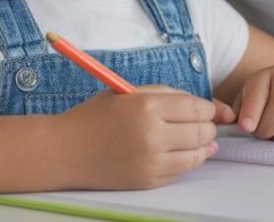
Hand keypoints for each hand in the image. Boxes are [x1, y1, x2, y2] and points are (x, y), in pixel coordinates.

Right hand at [61, 86, 223, 189]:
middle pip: (201, 131)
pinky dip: (188, 162)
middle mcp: (152, 135)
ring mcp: (151, 161)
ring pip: (197, 155)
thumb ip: (168, 94)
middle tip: (207, 124)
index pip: (197, 108)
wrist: (64, 151)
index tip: (208, 109)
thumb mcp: (129, 92)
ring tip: (201, 140)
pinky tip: (183, 153)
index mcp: (147, 106)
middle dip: (209, 127)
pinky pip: (181, 172)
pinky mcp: (148, 181)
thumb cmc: (95, 117)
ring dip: (204, 146)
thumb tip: (209, 108)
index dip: (209, 108)